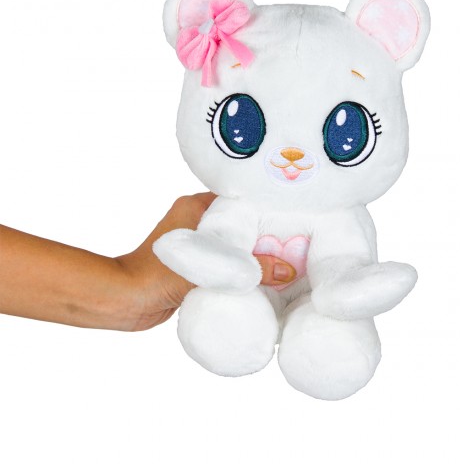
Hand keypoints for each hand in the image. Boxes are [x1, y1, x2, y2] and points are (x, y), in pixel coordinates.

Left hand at [116, 193, 295, 330]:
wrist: (124, 299)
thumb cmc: (156, 274)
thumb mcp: (208, 268)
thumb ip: (249, 267)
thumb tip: (288, 269)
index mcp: (197, 206)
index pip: (240, 201)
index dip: (266, 209)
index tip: (291, 218)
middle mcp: (197, 219)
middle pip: (241, 223)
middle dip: (264, 234)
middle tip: (293, 241)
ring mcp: (196, 242)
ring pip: (234, 243)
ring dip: (253, 253)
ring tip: (283, 259)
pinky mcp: (195, 264)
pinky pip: (225, 261)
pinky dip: (240, 268)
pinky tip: (261, 277)